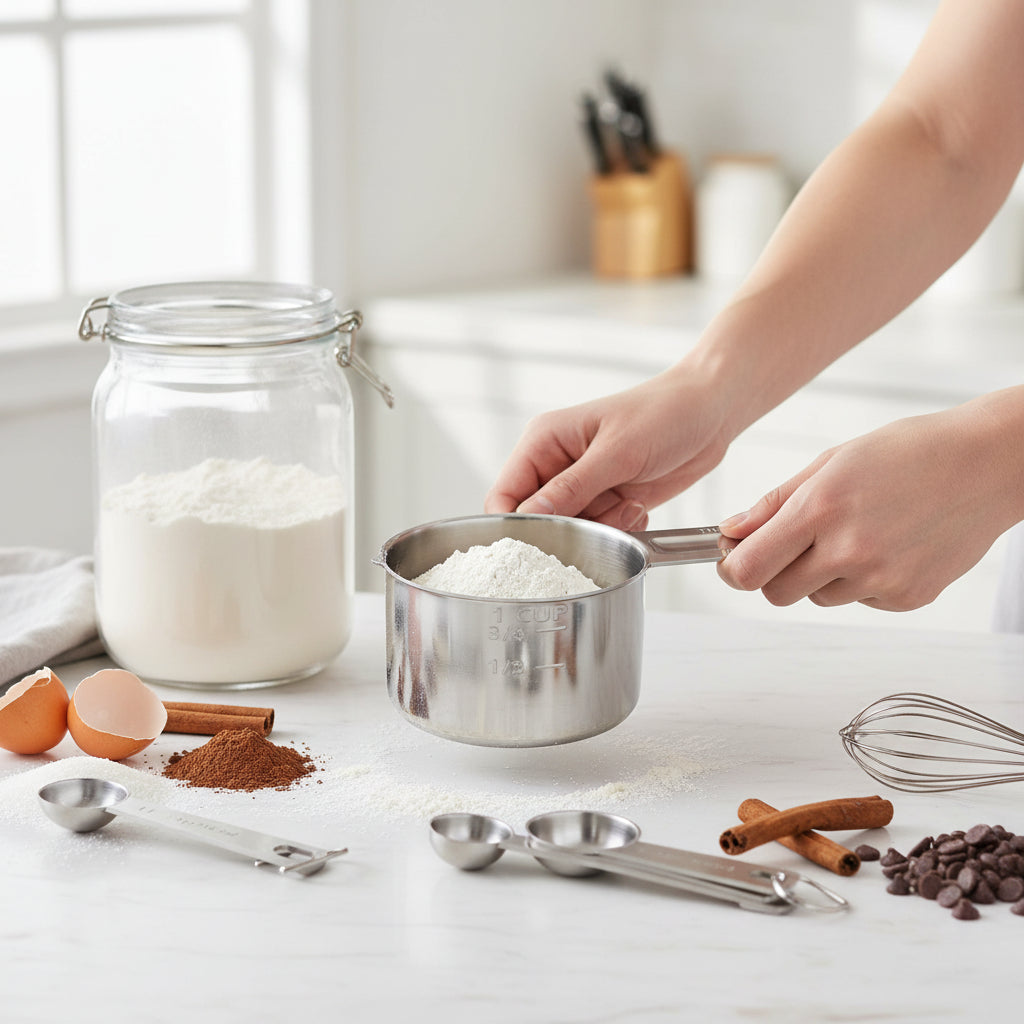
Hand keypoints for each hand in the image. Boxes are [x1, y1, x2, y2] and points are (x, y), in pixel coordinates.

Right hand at [484, 364, 730, 530]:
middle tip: (600, 522)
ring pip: (570, 531)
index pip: (505, 495)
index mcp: (543, 442)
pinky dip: (619, 529)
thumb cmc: (664, 412)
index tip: (539, 546)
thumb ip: (571, 488)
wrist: (712, 412)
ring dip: (600, 530)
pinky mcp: (607, 500)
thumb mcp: (618, 450)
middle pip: (536, 521)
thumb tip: (529, 517)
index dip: (513, 527)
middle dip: (567, 531)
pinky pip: (599, 531)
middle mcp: (556, 465)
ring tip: (628, 506)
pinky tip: (638, 507)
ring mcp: (583, 485)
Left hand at [716, 397, 1023, 610]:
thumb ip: (775, 502)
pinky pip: (859, 601)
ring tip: (854, 533)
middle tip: (792, 546)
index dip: (732, 568)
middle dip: (773, 573)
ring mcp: (882, 579)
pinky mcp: (908, 598)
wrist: (987, 465)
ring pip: (818, 598)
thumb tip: (732, 531)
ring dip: (820, 576)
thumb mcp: (831, 462)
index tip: (733, 560)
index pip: (748, 568)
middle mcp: (849, 550)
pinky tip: (886, 545)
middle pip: (776, 593)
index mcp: (821, 510)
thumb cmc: (909, 453)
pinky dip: (860, 582)